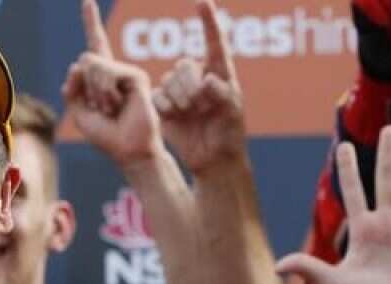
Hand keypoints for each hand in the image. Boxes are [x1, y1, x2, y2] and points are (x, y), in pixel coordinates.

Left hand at [62, 0, 164, 170]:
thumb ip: (72, 88)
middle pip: (85, 59)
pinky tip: (118, 105)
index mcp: (101, 76)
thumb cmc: (105, 135)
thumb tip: (78, 64)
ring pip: (94, 65)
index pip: (95, 43)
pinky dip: (105, 93)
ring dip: (95, 93)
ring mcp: (126, 72)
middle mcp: (115, 70)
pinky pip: (108, 72)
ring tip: (111, 109)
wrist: (127, 149)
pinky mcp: (135, 76)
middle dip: (85, 88)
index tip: (87, 1)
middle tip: (101, 108)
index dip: (91, 22)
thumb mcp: (78, 112)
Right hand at [154, 0, 245, 173]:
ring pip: (168, 80)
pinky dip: (165, 107)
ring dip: (177, 97)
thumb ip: (222, 93)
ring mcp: (180, 91)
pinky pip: (157, 96)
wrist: (213, 160)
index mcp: (220, 73)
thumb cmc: (229, 134)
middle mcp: (198, 77)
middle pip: (183, 66)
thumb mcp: (232, 113)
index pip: (214, 43)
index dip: (208, 21)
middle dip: (188, 86)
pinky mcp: (165, 105)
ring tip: (189, 113)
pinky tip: (174, 117)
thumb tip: (206, 80)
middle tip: (198, 106)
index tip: (202, 2)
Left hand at [277, 125, 390, 283]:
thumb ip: (309, 268)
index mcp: (362, 229)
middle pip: (385, 180)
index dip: (349, 169)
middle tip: (389, 127)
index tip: (344, 145)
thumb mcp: (333, 283)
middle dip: (386, 155)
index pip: (353, 191)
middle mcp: (385, 222)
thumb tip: (276, 266)